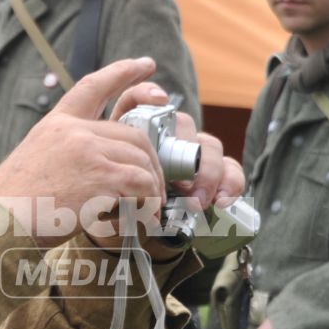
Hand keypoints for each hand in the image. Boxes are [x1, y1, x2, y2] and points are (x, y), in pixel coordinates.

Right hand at [0, 58, 168, 246]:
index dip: (123, 72)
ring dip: (152, 186)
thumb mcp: (34, 159)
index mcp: (56, 123)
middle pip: (132, 134)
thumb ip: (65, 151)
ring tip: (151, 207)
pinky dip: (150, 201)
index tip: (146, 64)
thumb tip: (98, 167)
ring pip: (141, 160)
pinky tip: (147, 214)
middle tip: (156, 185)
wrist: (0, 222)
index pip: (93, 86)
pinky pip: (142, 183)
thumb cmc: (14, 202)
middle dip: (151, 161)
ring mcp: (89, 151)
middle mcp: (73, 131)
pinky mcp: (101, 177)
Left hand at [108, 82, 243, 216]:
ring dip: (209, 171)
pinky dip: (230, 183)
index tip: (158, 100)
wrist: (129, 234)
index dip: (146, 94)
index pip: (136, 100)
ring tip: (199, 200)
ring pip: (208, 146)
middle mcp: (164, 138)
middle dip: (187, 148)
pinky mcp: (210, 176)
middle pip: (182, 124)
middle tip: (181, 181)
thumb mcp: (98, 192)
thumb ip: (104, 180)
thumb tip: (114, 177)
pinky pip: (229, 169)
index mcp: (132, 133)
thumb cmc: (108, 208)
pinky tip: (222, 200)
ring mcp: (189, 155)